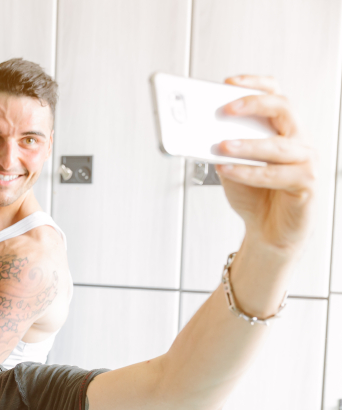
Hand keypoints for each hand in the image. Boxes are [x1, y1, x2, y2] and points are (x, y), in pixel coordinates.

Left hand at [215, 76, 315, 254]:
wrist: (269, 232)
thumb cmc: (254, 195)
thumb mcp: (231, 166)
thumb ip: (223, 148)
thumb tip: (200, 133)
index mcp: (281, 128)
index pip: (274, 94)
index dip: (255, 84)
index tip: (229, 82)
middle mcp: (298, 139)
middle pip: (283, 108)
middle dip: (253, 104)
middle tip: (225, 109)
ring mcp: (306, 160)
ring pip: (279, 144)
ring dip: (247, 144)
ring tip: (221, 145)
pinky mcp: (305, 183)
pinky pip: (276, 174)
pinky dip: (249, 172)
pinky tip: (227, 170)